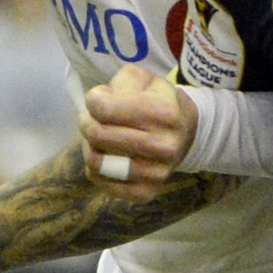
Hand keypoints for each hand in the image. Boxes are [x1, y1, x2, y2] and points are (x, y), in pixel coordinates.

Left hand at [79, 64, 191, 199]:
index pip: (104, 108)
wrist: (186, 134)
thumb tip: (98, 101)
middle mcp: (162, 145)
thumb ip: (120, 82)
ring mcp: (155, 173)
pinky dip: (95, 169)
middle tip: (90, 119)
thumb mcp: (146, 80)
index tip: (97, 99)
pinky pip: (101, 182)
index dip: (93, 100)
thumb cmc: (158, 102)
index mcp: (163, 113)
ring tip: (96, 138)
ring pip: (96, 162)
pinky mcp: (146, 192)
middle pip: (97, 135)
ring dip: (89, 146)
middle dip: (86, 122)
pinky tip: (104, 156)